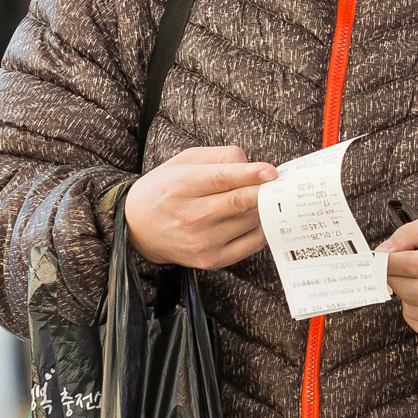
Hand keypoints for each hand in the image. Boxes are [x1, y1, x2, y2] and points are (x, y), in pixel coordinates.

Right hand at [124, 146, 278, 268]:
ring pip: (250, 221)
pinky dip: (261, 229)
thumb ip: (221, 158)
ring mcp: (201, 242)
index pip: (221, 179)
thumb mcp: (185, 162)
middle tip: (279, 185)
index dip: (249, 175)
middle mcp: (190, 216)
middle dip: (264, 192)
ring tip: (257, 199)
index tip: (271, 172)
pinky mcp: (211, 260)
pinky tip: (254, 218)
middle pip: (238, 202)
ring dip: (262, 208)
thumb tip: (256, 168)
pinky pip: (252, 243)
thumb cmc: (166, 189)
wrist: (137, 227)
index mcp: (181, 186)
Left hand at [378, 210, 417, 343]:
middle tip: (396, 266)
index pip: (410, 265)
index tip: (379, 257)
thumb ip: (414, 231)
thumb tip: (383, 252)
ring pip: (412, 310)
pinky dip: (417, 311)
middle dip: (394, 277)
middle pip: (408, 289)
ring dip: (406, 295)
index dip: (387, 261)